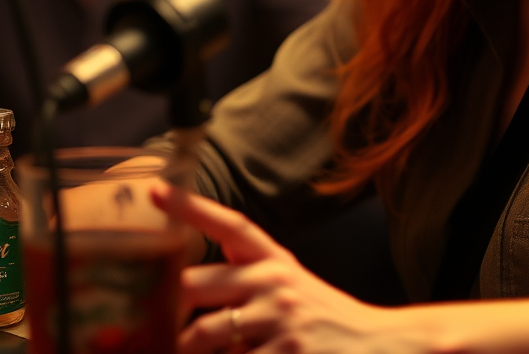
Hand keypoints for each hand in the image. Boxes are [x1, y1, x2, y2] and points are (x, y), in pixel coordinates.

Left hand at [151, 183, 429, 353]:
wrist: (376, 346)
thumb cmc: (319, 322)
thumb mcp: (287, 291)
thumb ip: (244, 284)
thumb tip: (183, 292)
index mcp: (274, 262)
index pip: (230, 225)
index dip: (191, 208)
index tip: (157, 191)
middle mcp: (275, 282)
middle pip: (194, 283)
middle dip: (167, 310)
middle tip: (152, 324)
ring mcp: (279, 320)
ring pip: (201, 333)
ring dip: (185, 350)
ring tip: (183, 352)